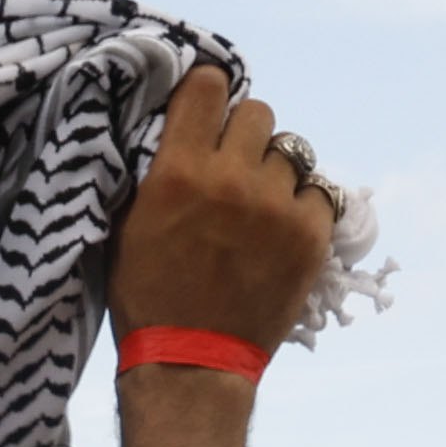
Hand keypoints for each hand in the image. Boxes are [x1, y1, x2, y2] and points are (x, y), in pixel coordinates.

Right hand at [112, 65, 341, 354]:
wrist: (191, 362)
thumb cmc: (146, 295)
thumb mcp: (126, 225)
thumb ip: (155, 169)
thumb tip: (177, 123)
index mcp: (177, 173)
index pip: (208, 85)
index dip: (207, 93)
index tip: (204, 112)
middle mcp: (231, 179)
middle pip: (258, 112)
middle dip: (243, 134)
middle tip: (231, 166)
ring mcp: (277, 205)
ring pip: (291, 152)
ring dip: (273, 171)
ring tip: (255, 207)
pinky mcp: (311, 233)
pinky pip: (319, 190)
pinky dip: (300, 204)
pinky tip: (278, 229)